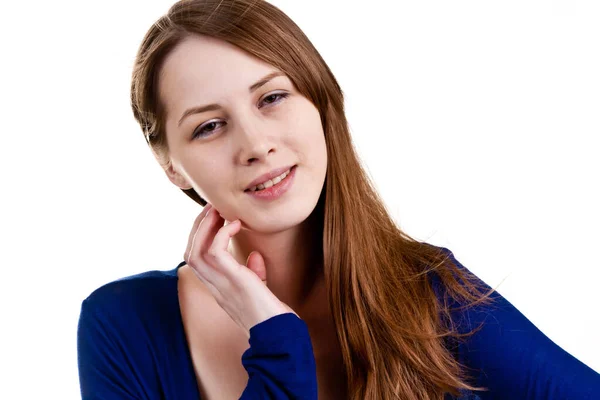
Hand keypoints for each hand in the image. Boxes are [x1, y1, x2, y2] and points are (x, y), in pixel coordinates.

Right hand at [184, 204, 297, 335]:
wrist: (279, 333)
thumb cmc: (272, 314)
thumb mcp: (258, 290)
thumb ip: (253, 273)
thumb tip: (254, 255)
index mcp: (217, 288)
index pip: (195, 259)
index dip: (198, 236)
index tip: (212, 217)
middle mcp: (214, 286)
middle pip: (190, 252)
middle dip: (197, 227)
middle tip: (212, 207)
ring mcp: (222, 284)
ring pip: (196, 251)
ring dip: (205, 226)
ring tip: (219, 210)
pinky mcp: (234, 281)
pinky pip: (216, 252)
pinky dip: (222, 234)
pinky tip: (236, 224)